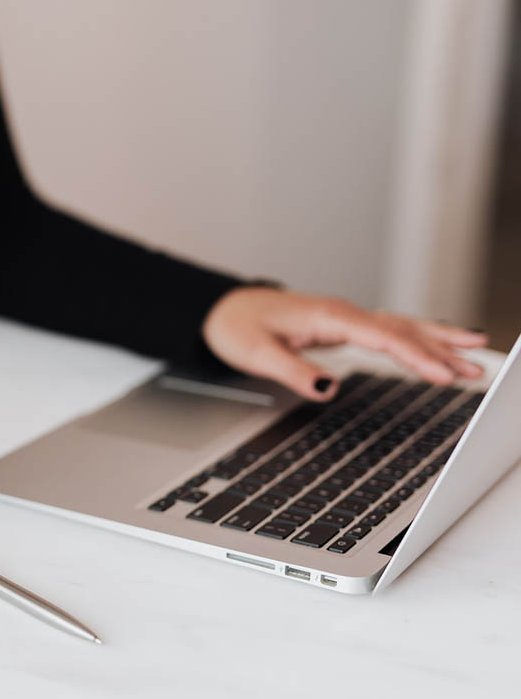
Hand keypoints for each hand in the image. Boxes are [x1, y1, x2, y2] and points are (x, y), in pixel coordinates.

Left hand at [202, 287, 486, 400]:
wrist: (222, 310)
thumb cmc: (236, 327)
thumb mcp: (256, 354)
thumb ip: (292, 370)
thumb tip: (327, 388)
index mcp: (328, 316)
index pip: (382, 337)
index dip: (415, 356)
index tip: (442, 374)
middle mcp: (342, 313)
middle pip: (401, 330)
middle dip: (441, 350)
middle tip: (476, 370)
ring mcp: (344, 318)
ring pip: (400, 327)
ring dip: (437, 342)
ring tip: (475, 355)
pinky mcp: (342, 326)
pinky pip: (388, 330)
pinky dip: (417, 337)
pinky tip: (438, 344)